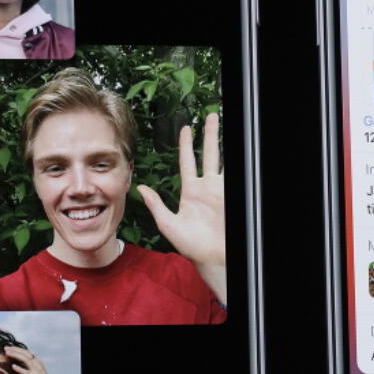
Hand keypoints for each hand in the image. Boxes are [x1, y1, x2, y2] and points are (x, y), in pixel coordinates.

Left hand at [3, 346, 63, 373]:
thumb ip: (29, 369)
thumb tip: (20, 366)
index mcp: (38, 362)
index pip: (27, 352)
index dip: (18, 349)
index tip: (9, 348)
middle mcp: (38, 364)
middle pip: (25, 353)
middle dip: (15, 349)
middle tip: (5, 347)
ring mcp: (36, 370)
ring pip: (25, 359)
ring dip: (15, 354)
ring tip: (6, 353)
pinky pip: (25, 371)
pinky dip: (19, 368)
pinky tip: (12, 366)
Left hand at [137, 113, 226, 305]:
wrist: (213, 257)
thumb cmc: (191, 246)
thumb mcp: (168, 225)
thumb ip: (156, 205)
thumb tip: (140, 188)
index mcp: (191, 192)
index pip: (188, 162)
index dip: (187, 145)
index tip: (186, 129)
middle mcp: (206, 188)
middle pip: (208, 154)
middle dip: (209, 135)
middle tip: (210, 116)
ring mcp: (220, 190)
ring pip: (220, 158)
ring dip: (220, 140)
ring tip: (220, 122)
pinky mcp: (230, 194)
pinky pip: (230, 174)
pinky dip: (232, 161)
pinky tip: (233, 148)